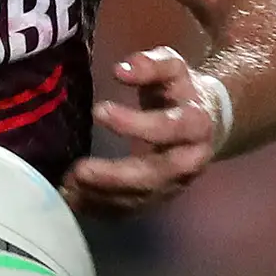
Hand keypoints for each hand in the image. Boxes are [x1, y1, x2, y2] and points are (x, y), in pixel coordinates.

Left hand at [64, 47, 226, 215]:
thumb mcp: (172, 67)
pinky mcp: (159, 198)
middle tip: (78, 170)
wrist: (206, 122)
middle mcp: (189, 161)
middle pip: (154, 175)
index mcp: (196, 126)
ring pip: (139, 198)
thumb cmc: (180, 91)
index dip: (135, 123)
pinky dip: (100, 208)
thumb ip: (151, 64)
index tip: (99, 111)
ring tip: (69, 185)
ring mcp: (174, 185)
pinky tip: (73, 199)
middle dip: (115, 176)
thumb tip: (122, 69)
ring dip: (102, 196)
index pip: (168, 128)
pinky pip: (129, 210)